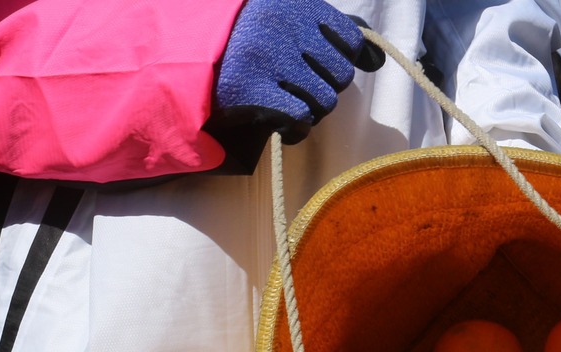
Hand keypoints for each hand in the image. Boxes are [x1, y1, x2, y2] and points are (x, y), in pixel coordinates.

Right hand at [214, 0, 384, 144]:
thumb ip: (326, 31)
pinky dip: (296, 129)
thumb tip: (377, 60)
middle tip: (298, 86)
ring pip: (325, 101)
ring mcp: (270, 59)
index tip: (323, 67)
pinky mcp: (254, 91)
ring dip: (310, 109)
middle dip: (324, 86)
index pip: (350, 39)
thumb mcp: (280, 17)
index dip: (342, 59)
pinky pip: (301, 119)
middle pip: (340, 74)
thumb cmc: (241, 37)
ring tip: (287, 103)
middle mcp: (285, 28)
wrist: (183, 55)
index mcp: (295, 4)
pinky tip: (283, 125)